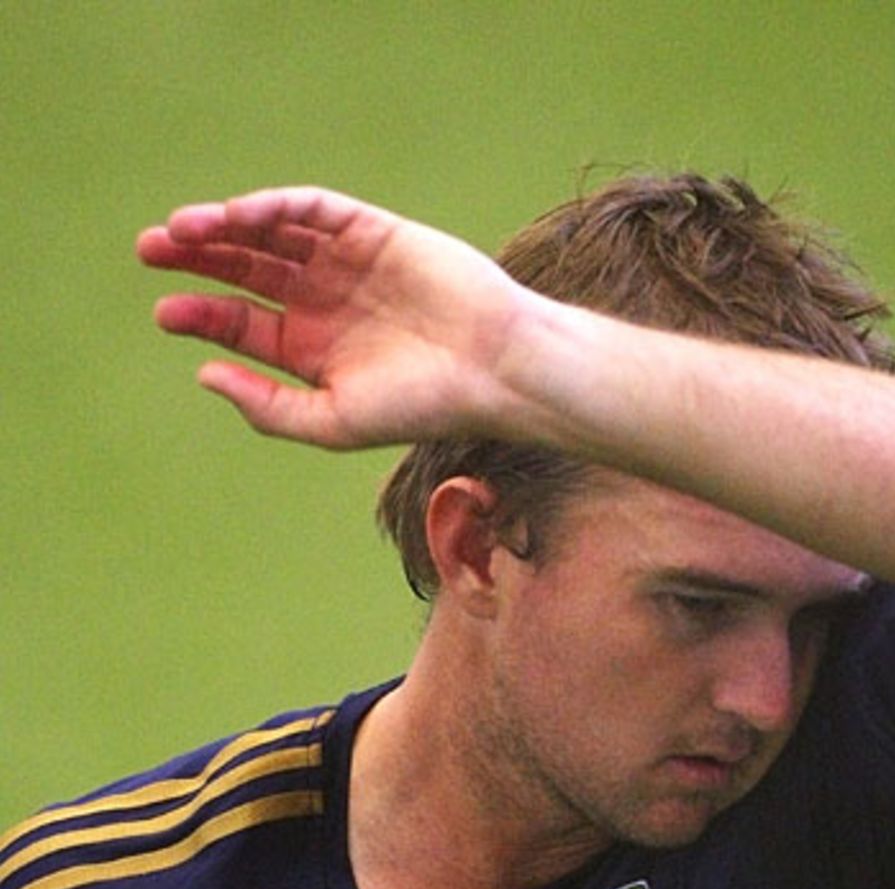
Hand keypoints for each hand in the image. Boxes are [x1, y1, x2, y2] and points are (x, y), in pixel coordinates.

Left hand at [137, 188, 530, 448]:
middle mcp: (323, 301)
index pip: (242, 322)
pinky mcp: (371, 229)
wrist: (492, 369)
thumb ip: (268, 407)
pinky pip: (310, 208)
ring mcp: (346, 262)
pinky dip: (272, 207)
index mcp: (312, 349)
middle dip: (197, 258)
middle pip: (245, 268)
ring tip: (181, 231)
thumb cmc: (421, 406)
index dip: (200, 314)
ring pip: (270, 232)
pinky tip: (237, 217)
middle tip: (149, 250)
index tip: (165, 313)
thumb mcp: (332, 421)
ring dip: (224, 227)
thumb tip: (204, 373)